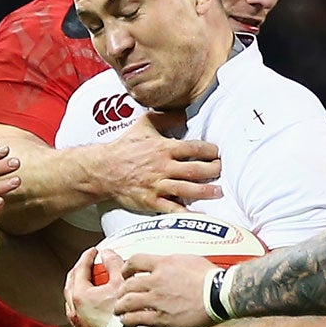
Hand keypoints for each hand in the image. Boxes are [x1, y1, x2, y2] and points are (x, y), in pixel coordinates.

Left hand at [64, 247, 128, 326]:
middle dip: (79, 273)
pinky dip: (85, 314)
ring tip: (89, 288)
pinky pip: (82, 323)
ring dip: (79, 294)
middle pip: (71, 286)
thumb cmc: (127, 315)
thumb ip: (113, 264)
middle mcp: (75, 312)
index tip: (93, 252)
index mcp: (80, 296)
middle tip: (88, 266)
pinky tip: (92, 312)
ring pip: (73, 306)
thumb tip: (108, 254)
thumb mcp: (122, 282)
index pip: (80, 269)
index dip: (88, 257)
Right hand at [100, 114, 221, 213]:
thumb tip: (185, 112)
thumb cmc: (124, 146)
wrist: (103, 169)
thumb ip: (166, 117)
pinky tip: (200, 214)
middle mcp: (163, 167)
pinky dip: (186, 212)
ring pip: (187, 189)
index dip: (209, 150)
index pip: (193, 147)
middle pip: (194, 169)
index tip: (217, 152)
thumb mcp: (144, 124)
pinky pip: (172, 208)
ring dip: (205, 191)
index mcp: (163, 148)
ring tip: (219, 192)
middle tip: (222, 171)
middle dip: (212, 170)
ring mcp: (157, 185)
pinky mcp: (151, 201)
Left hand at [113, 252, 218, 326]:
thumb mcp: (189, 259)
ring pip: (127, 302)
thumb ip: (173, 262)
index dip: (126, 268)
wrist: (221, 294)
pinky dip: (128, 320)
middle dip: (121, 290)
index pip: (134, 261)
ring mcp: (158, 300)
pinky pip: (137, 319)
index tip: (125, 273)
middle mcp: (157, 280)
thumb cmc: (211, 277)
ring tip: (119, 310)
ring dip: (120, 306)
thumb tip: (168, 262)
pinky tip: (127, 321)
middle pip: (127, 284)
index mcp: (163, 263)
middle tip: (120, 295)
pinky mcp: (162, 318)